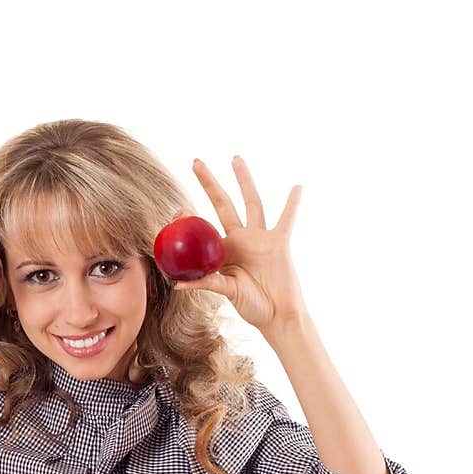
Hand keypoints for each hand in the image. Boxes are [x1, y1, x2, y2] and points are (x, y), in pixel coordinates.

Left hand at [172, 157, 306, 335]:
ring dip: (244, 180)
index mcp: (223, 251)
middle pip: (223, 204)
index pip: (203, 227)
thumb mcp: (227, 291)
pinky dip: (292, 204)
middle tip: (196, 162)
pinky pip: (286, 219)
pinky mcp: (279, 243)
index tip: (176, 209)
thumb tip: (177, 285)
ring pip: (252, 202)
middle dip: (210, 184)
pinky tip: (297, 186)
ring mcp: (260, 238)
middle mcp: (240, 239)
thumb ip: (206, 283)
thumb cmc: (252, 306)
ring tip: (235, 159)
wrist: (277, 314)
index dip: (190, 217)